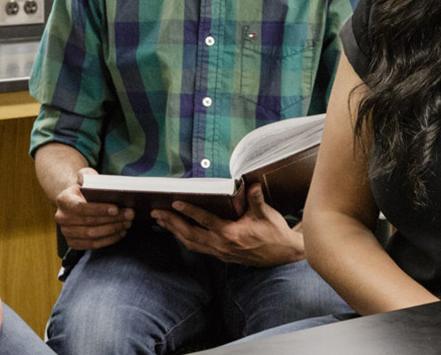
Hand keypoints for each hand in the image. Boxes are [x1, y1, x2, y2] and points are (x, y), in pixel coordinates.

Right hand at [55, 168, 133, 249]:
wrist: (76, 202)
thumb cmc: (84, 189)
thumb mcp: (85, 177)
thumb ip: (88, 175)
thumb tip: (97, 181)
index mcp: (63, 200)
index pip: (80, 207)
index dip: (99, 209)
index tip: (116, 209)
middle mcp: (62, 218)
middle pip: (90, 222)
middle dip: (113, 219)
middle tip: (130, 215)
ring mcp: (66, 232)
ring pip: (92, 235)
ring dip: (113, 230)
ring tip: (127, 223)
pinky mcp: (73, 243)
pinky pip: (93, 244)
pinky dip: (109, 240)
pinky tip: (120, 232)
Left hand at [151, 184, 303, 266]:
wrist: (284, 254)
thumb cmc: (275, 232)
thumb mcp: (266, 214)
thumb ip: (255, 199)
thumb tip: (251, 184)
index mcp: (232, 234)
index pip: (205, 221)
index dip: (190, 212)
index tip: (175, 203)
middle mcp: (223, 246)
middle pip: (191, 234)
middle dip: (172, 223)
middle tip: (156, 213)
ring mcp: (221, 253)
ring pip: (192, 243)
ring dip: (175, 232)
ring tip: (161, 221)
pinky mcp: (223, 256)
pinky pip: (199, 248)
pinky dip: (186, 239)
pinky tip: (178, 232)